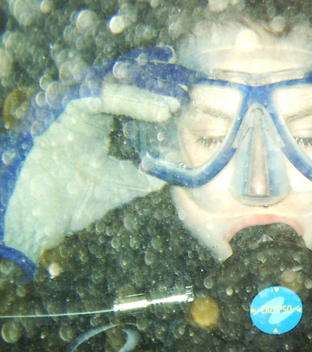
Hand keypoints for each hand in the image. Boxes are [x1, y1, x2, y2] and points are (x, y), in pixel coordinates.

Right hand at [1, 47, 195, 278]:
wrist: (32, 220)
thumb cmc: (67, 203)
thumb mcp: (118, 186)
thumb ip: (142, 176)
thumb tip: (170, 172)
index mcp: (90, 120)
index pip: (126, 92)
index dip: (154, 90)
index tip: (183, 94)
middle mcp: (78, 107)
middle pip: (121, 78)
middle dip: (155, 79)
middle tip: (186, 84)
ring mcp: (68, 105)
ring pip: (115, 83)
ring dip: (150, 90)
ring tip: (177, 101)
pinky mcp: (61, 109)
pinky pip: (103, 96)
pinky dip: (135, 101)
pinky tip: (161, 112)